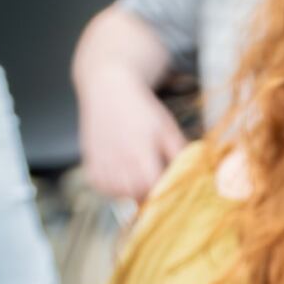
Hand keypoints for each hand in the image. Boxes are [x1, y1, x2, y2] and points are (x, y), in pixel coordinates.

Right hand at [77, 76, 187, 201]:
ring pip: (118, 192)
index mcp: (141, 151)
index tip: (168, 188)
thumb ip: (179, 153)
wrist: (109, 90)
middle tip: (154, 183)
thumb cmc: (142, 110)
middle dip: (148, 193)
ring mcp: (102, 161)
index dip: (162, 191)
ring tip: (137, 179)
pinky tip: (121, 176)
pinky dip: (111, 186)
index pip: (152, 187)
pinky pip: (101, 185)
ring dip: (129, 192)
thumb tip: (193, 175)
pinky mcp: (90, 160)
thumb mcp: (167, 128)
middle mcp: (119, 159)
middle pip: (136, 193)